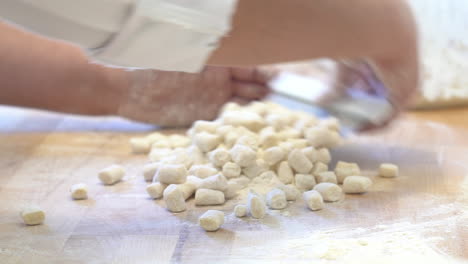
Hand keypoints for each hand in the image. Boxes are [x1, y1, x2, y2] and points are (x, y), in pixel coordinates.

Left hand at [115, 66, 271, 126]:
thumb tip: (247, 54)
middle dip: (270, 92)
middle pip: (251, 85)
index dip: (269, 74)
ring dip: (260, 109)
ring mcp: (212, 97)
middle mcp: (219, 78)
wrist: (127, 91)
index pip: (251, 66)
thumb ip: (217, 60)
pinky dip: (242, 122)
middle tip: (290, 104)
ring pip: (243, 102)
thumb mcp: (189, 57)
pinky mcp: (203, 115)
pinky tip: (256, 128)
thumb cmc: (155, 67)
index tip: (285, 84)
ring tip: (279, 118)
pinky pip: (228, 119)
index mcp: (218, 60)